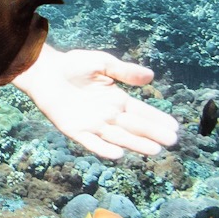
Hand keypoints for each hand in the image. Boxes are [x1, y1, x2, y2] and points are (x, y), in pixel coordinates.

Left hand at [17, 49, 179, 160]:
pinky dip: (103, 149)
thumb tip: (151, 76)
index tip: (174, 127)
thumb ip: (124, 71)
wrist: (44, 70)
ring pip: (118, 137)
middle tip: (171, 141)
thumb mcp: (102, 63)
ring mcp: (92, 124)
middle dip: (153, 134)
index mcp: (116, 99)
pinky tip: (118, 154)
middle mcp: (107, 114)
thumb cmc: (72, 65)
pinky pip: (91, 142)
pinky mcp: (74, 130)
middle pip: (134, 126)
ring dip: (136, 144)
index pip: (142, 112)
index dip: (157, 119)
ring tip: (154, 150)